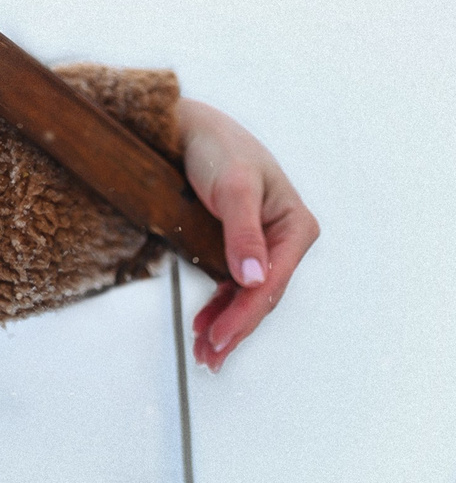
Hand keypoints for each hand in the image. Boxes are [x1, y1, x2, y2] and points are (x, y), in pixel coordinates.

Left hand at [175, 95, 316, 369]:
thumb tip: (254, 279)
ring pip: (246, 294)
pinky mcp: (237, 243)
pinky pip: (232, 283)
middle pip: (261, 295)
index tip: (220, 337)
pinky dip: (219, 304)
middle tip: (210, 356)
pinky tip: (206, 322)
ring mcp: (261, 243)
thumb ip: (243, 232)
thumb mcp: (233, 186)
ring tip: (206, 351)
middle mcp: (283, 238)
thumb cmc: (216, 146)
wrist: (187, 126)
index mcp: (295, 226)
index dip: (245, 314)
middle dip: (235, 328)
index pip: (271, 283)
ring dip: (226, 323)